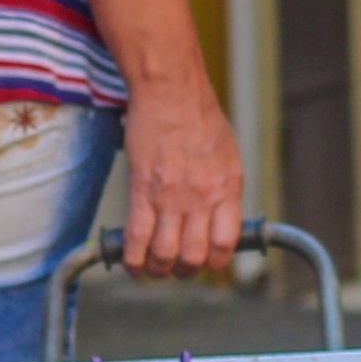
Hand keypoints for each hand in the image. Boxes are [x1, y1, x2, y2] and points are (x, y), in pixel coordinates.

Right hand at [118, 78, 243, 278]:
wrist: (170, 91)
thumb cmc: (198, 116)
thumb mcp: (227, 155)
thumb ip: (224, 189)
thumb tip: (218, 219)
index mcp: (228, 189)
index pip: (226, 245)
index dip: (214, 262)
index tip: (205, 262)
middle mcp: (202, 198)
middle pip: (194, 256)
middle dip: (184, 271)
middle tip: (177, 268)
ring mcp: (171, 196)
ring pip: (164, 254)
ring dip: (157, 269)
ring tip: (153, 268)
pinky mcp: (142, 190)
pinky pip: (137, 238)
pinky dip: (133, 259)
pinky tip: (132, 263)